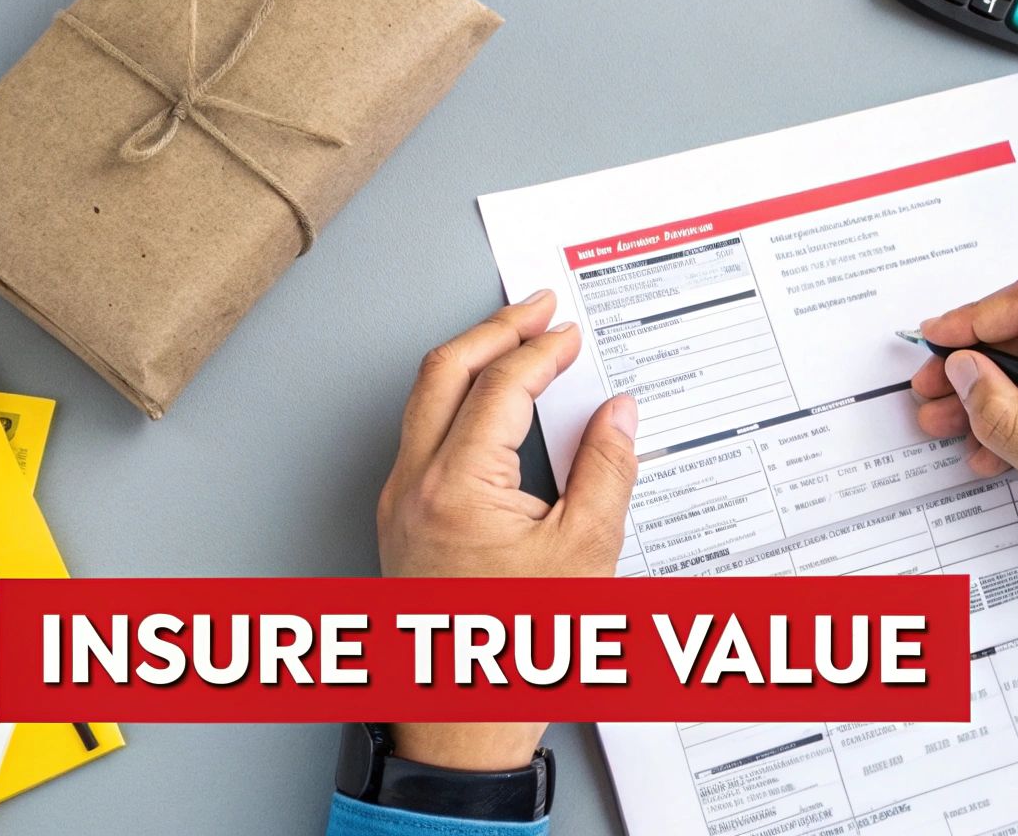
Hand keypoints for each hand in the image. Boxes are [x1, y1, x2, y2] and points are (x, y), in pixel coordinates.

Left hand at [376, 290, 637, 767]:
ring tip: (517, 340)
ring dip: (471, 359)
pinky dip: (458, 399)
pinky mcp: (401, 518)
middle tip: (537, 306)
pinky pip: (422, 432)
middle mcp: (414, 485)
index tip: (572, 335)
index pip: (500, 387)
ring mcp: (399, 501)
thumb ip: (606, 470)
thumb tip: (618, 413)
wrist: (464, 711)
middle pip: (443, 370)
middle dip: (495, 328)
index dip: (542, 351)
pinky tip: (493, 401)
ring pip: (424, 398)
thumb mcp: (586, 552)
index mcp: (457, 487)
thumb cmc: (518, 649)